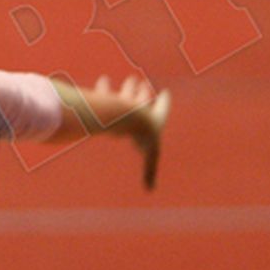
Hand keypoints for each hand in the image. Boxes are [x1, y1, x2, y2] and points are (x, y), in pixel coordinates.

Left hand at [93, 75, 171, 189]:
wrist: (127, 118)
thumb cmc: (141, 136)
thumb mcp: (150, 155)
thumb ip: (149, 172)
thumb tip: (149, 189)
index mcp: (152, 118)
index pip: (161, 110)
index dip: (164, 103)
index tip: (166, 93)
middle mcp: (140, 108)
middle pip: (142, 100)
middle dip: (143, 93)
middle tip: (143, 85)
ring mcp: (124, 101)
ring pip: (127, 93)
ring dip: (129, 89)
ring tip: (130, 80)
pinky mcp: (108, 99)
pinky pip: (106, 92)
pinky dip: (104, 88)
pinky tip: (103, 81)